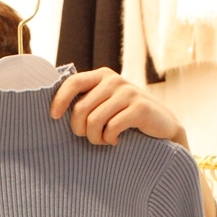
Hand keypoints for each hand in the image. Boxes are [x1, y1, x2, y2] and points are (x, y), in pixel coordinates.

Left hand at [50, 67, 187, 148]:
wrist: (163, 127)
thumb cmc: (126, 119)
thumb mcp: (105, 105)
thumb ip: (87, 101)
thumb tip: (54, 110)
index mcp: (102, 76)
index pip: (73, 82)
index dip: (60, 100)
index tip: (54, 117)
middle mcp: (114, 80)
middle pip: (81, 109)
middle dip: (80, 130)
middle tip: (90, 137)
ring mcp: (129, 92)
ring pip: (94, 121)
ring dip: (95, 138)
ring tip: (104, 140)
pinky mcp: (141, 108)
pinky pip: (112, 128)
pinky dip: (110, 139)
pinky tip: (115, 140)